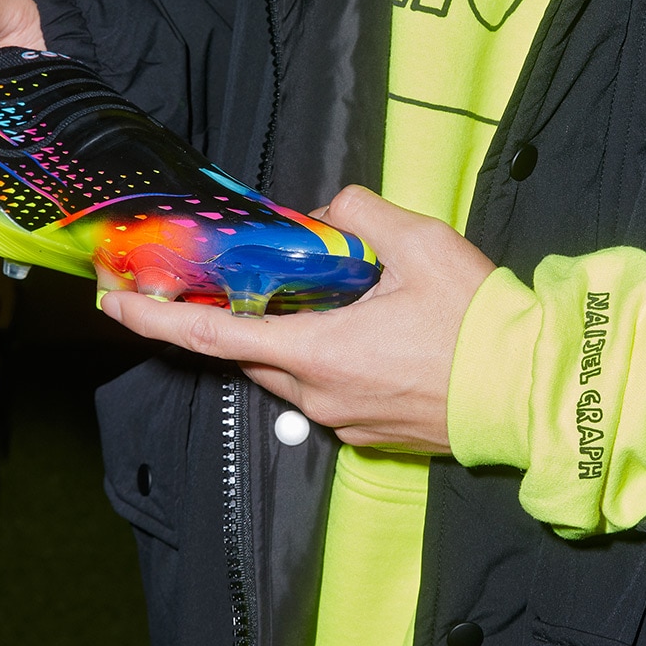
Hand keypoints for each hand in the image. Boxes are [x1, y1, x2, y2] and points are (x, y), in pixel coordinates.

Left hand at [100, 185, 495, 451]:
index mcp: (318, 352)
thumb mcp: (421, 243)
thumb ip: (362, 214)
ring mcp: (344, 421)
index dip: (155, 318)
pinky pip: (323, 391)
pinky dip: (320, 357)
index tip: (113, 301)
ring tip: (311, 297)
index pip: (212, 336)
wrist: (531, 392)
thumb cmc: (477, 322)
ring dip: (283, 335)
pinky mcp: (370, 433)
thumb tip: (332, 212)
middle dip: (227, 318)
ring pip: (288, 373)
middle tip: (220, 281)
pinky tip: (358, 330)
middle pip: (248, 353)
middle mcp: (318, 395)